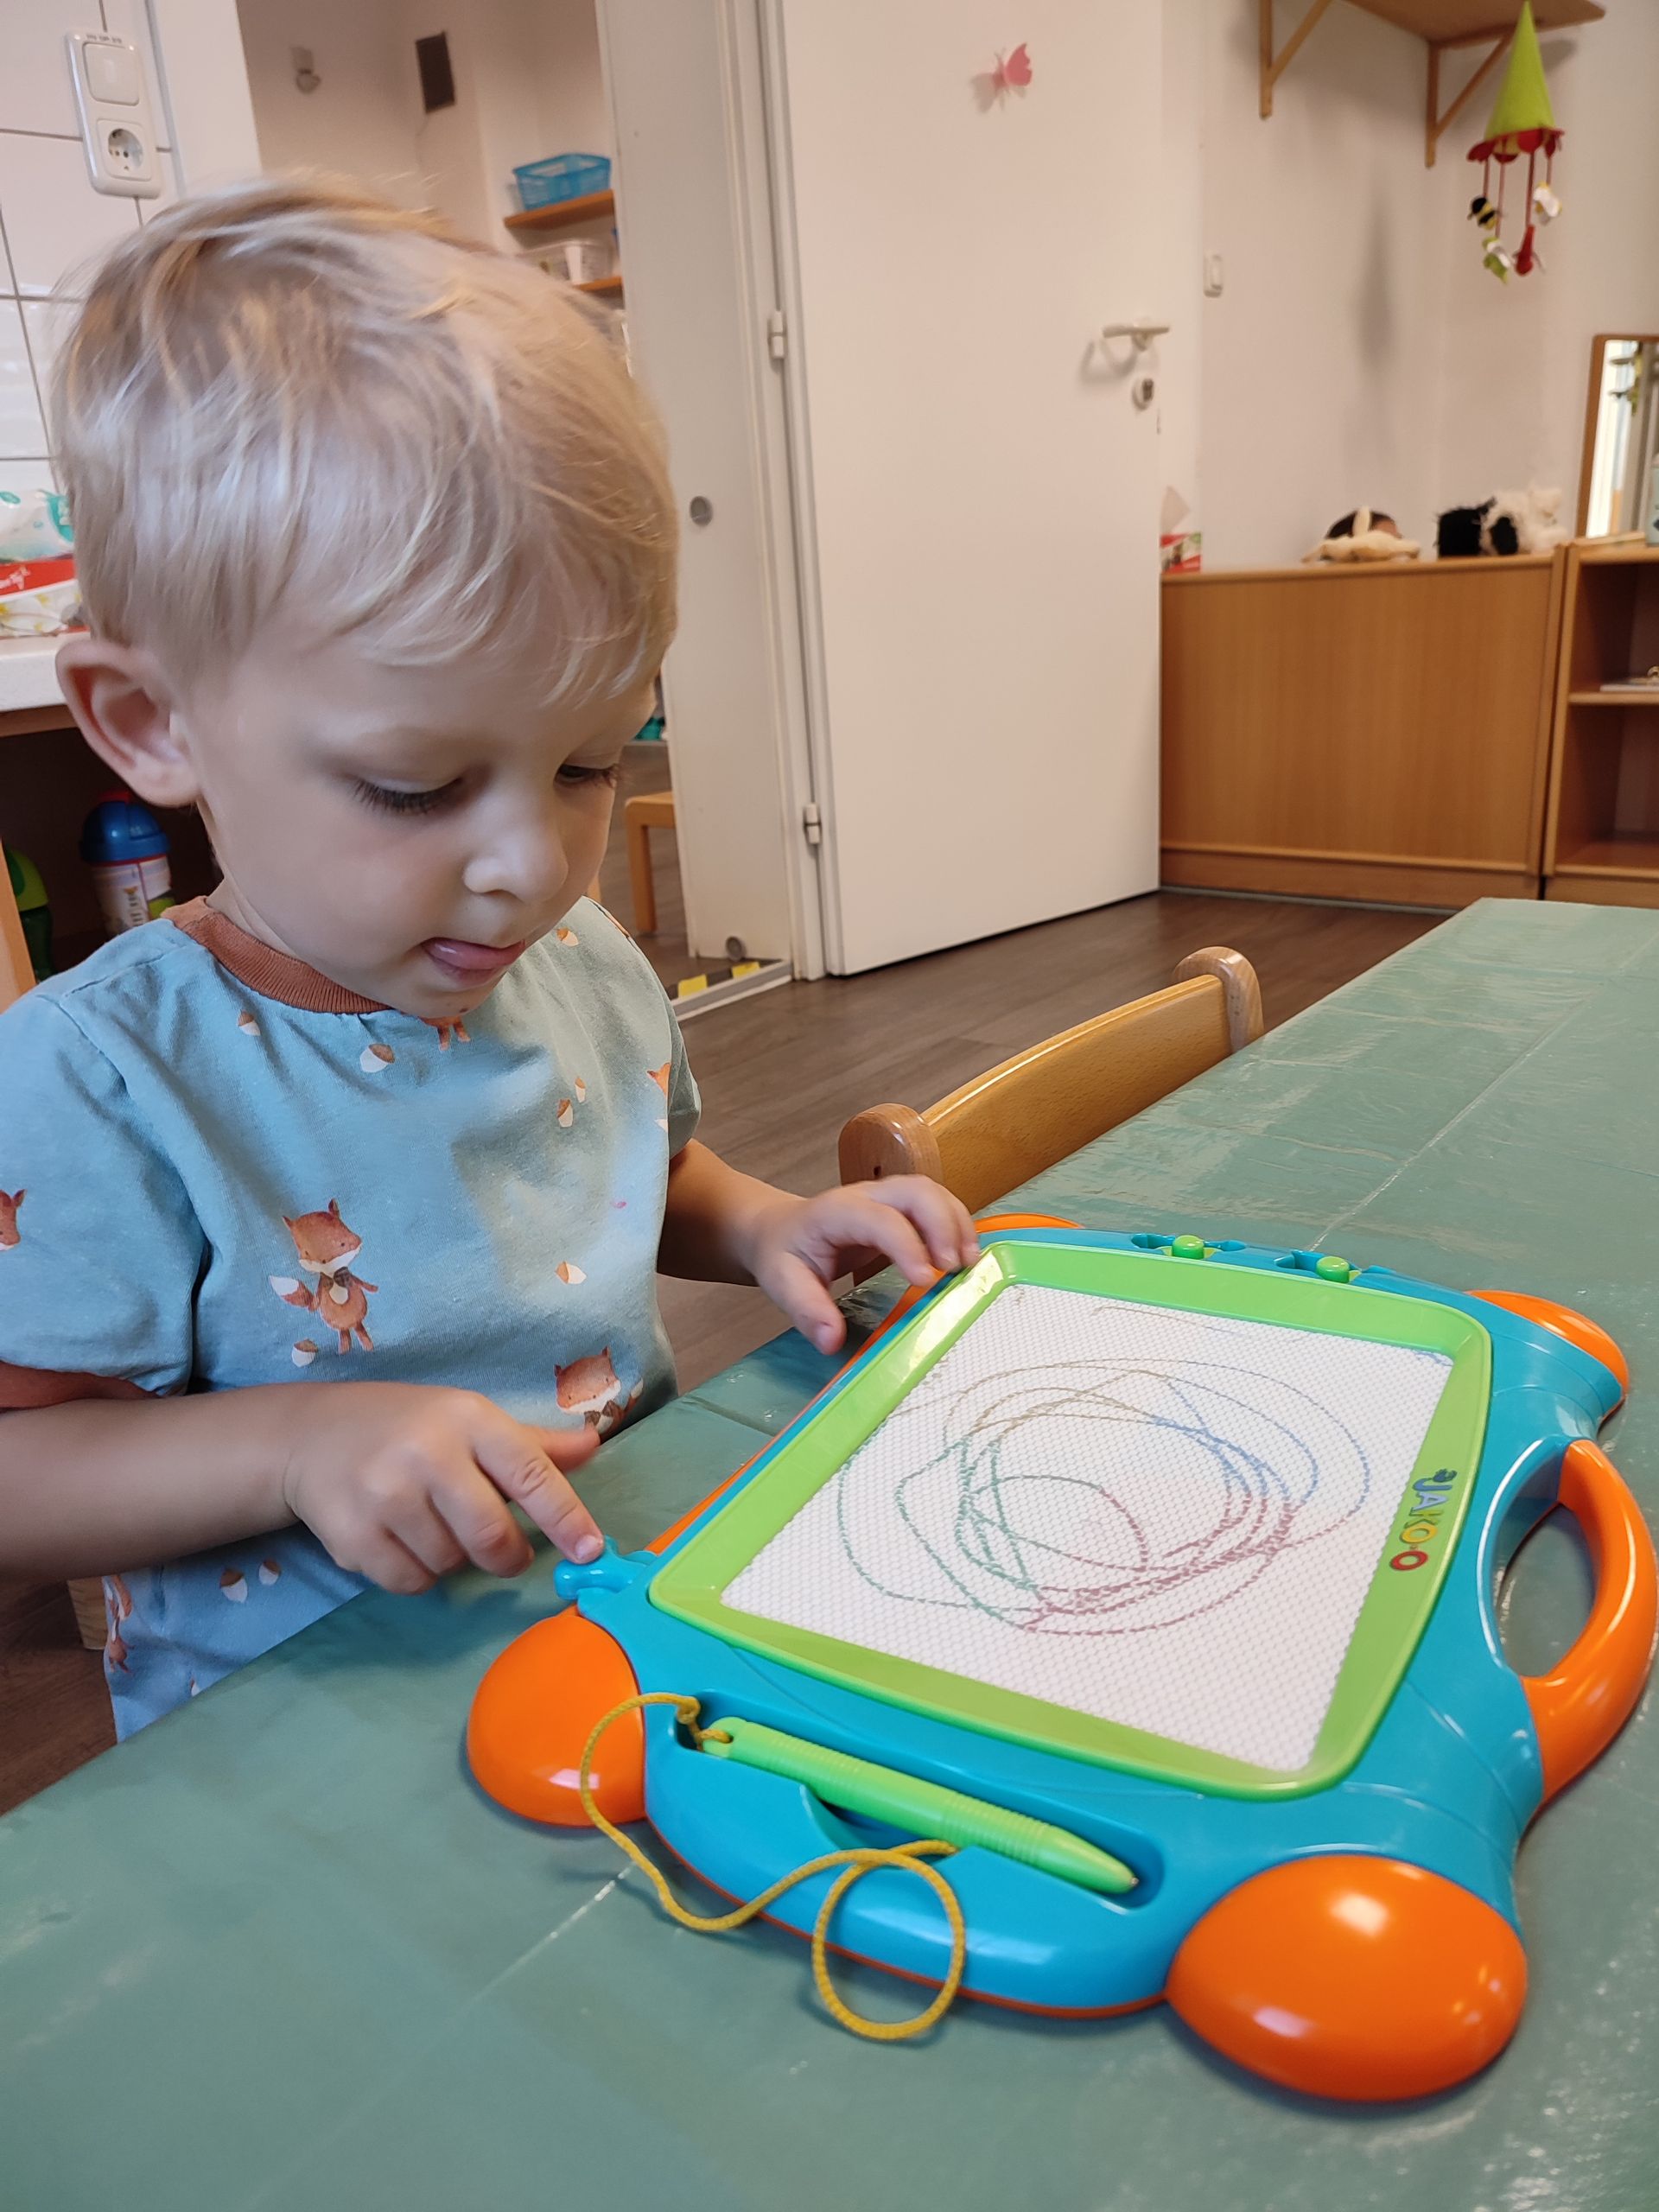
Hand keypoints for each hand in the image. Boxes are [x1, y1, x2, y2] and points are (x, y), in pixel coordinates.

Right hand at [281, 1383, 601, 1593]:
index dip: (566, 1517)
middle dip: (508, 1556)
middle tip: (505, 1553)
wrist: (310, 1434)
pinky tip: (400, 1540)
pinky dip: (417, 1574)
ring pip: (451, 1564)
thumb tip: (594, 1447)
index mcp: (468, 1419)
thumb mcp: (469, 1419)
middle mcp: (427, 1453)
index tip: (592, 1551)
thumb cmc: (407, 1427)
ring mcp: (385, 1495)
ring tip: (432, 1524)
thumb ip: (531, 1444)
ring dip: (454, 1559)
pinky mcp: (352, 1534)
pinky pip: (411, 1582)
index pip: (530, 1473)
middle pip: (492, 1536)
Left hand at [746, 1178, 980, 1355]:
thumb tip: (832, 1341)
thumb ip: (807, 1310)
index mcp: (836, 1212)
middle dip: (943, 1224)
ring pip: (931, 1192)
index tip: (926, 1282)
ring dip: (957, 1223)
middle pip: (916, 1190)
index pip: (880, 1219)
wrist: (779, 1229)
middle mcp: (866, 1195)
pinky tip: (964, 1256)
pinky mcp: (900, 1207)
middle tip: (956, 1268)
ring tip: (969, 1264)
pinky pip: (935, 1204)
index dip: (907, 1246)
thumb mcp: (782, 1284)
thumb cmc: (784, 1255)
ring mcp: (885, 1196)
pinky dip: (956, 1225)